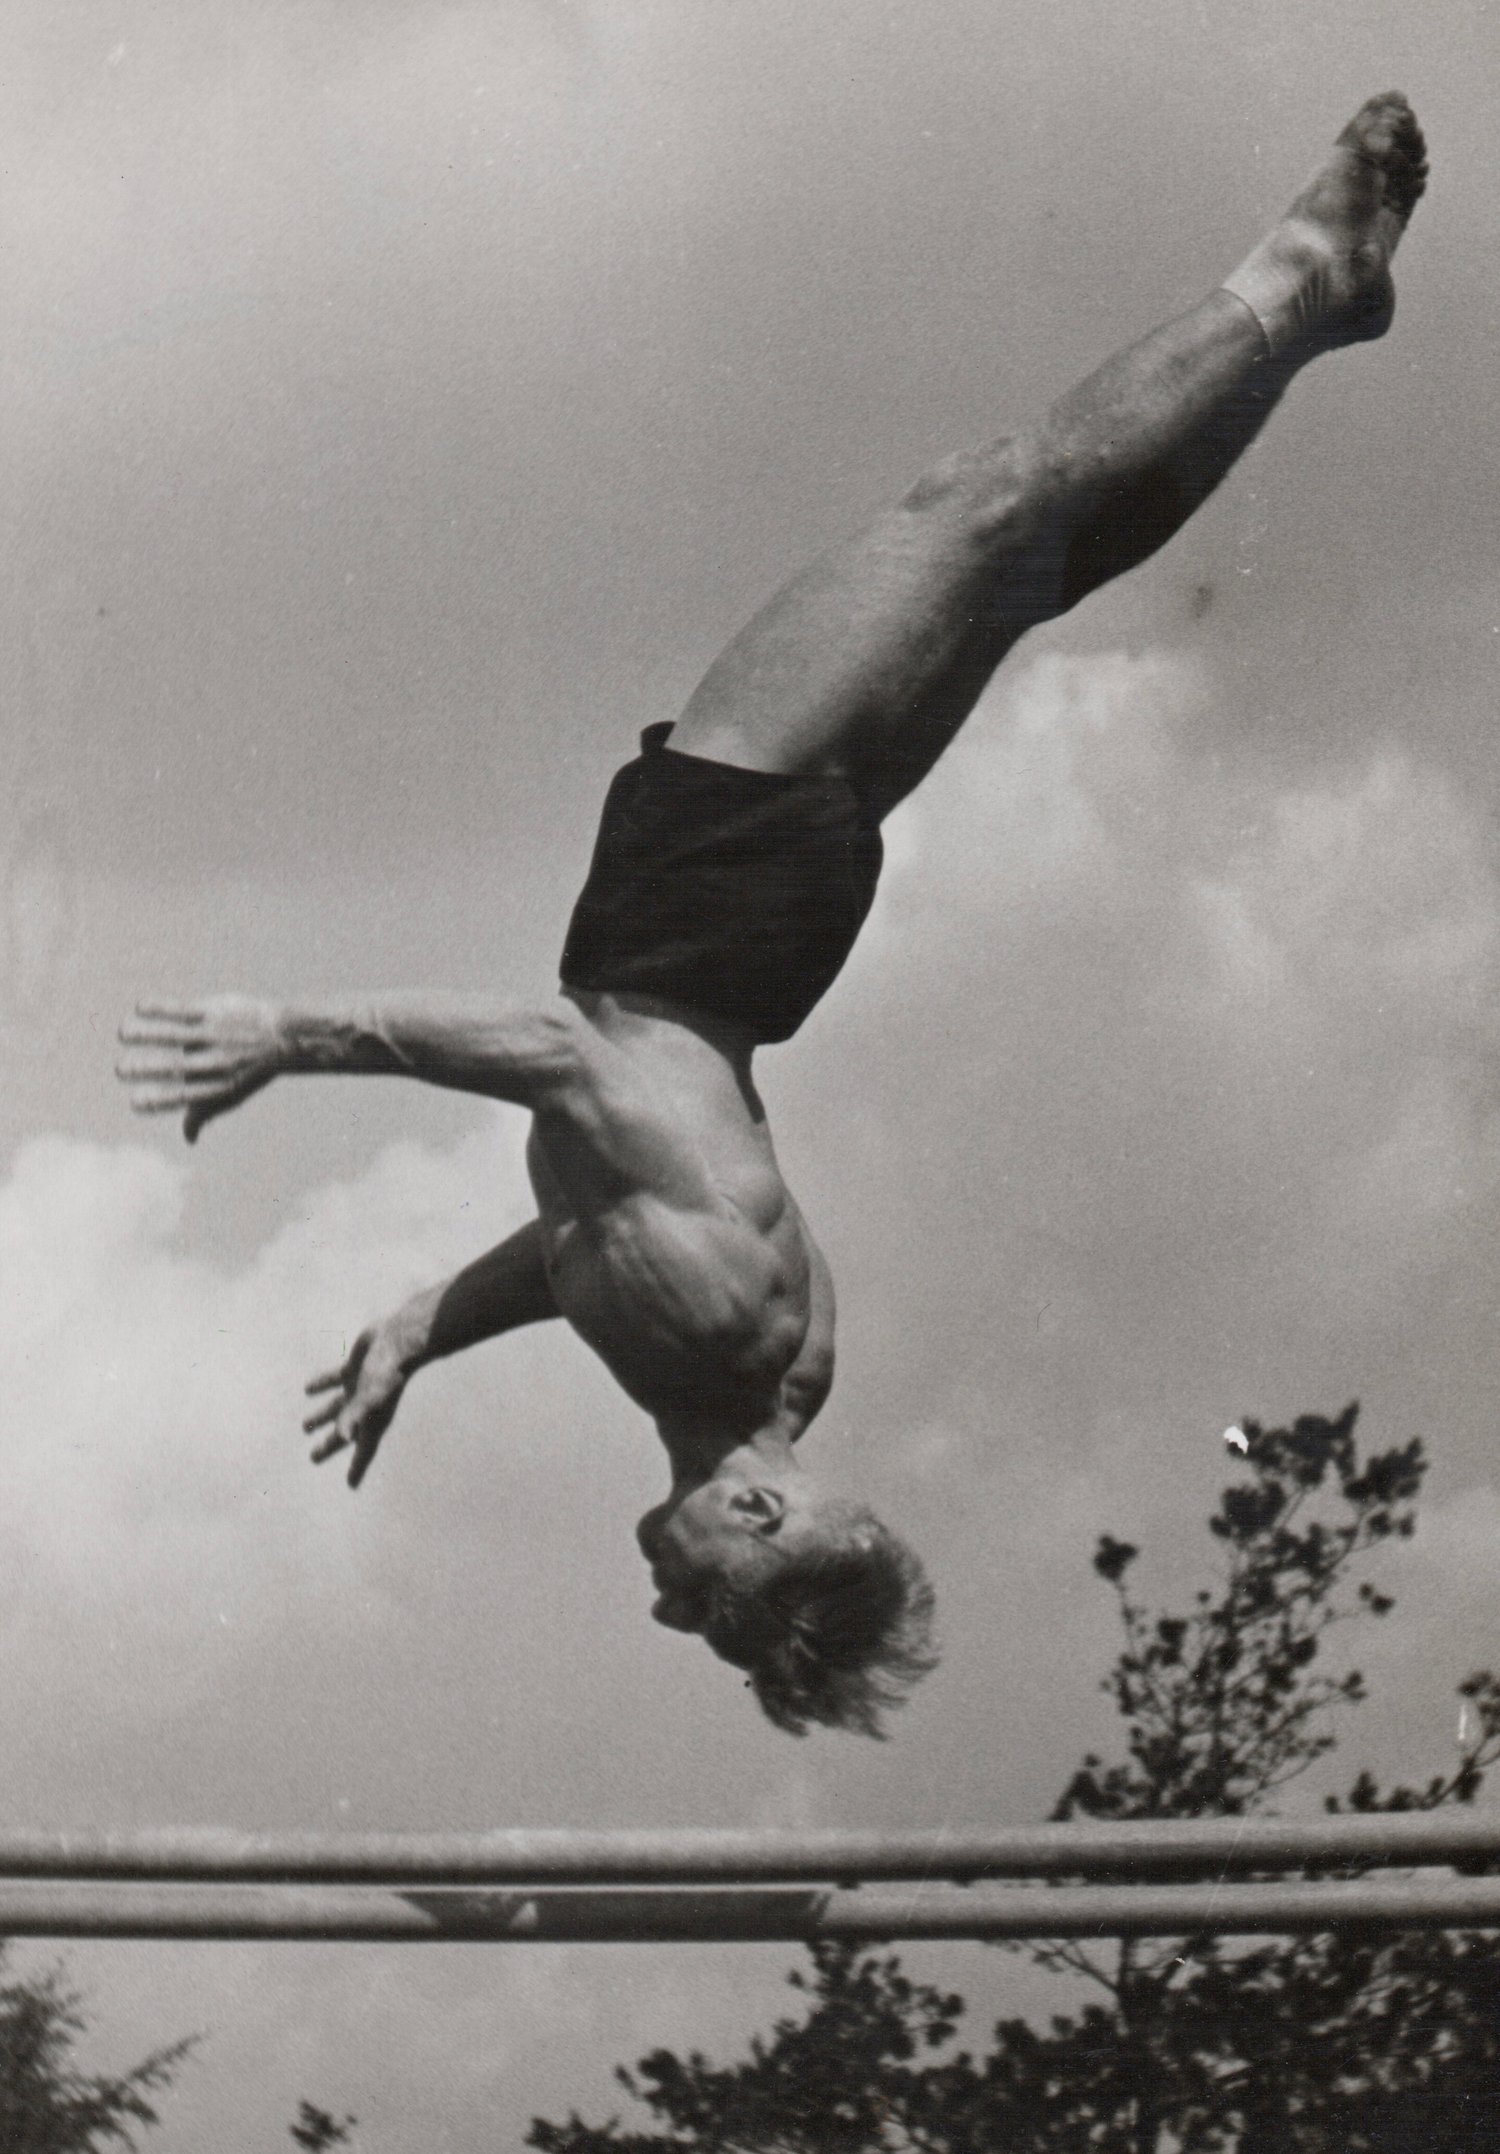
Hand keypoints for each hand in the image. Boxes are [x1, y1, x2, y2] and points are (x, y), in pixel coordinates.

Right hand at [116, 996, 285, 1143]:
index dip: (159, 1102)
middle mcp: (216, 1063)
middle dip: (146, 1069)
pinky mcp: (216, 1012)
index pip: (184, 1098)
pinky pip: (184, 1010)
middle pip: (177, 1068)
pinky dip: (161, 1009)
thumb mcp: (231, 1095)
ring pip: (176, 1035)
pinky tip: (139, 1008)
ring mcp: (215, 1035)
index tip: (134, 1103)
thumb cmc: (250, 1070)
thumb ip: (204, 1113)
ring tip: (122, 1033)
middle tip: (120, 1070)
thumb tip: (188, 1139)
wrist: (285, 1036)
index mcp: (217, 1086)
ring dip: (146, 1033)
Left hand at [303, 1326, 411, 1488]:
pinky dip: (321, 1385)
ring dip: (321, 1417)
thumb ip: (355, 1415)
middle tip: (314, 1457)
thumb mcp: (372, 1396)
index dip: (357, 1467)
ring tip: (305, 1426)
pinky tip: (308, 1388)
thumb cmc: (389, 1372)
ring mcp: (360, 1387)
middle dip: (329, 1445)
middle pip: (344, 1431)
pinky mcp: (355, 1369)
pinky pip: (334, 1380)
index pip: (363, 1450)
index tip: (350, 1484)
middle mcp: (366, 1406)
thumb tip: (344, 1436)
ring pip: (336, 1407)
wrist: (400, 1340)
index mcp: (373, 1419)